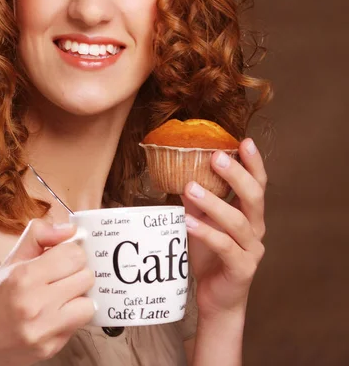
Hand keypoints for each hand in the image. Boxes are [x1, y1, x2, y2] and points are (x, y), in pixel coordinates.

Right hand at [0, 220, 94, 365]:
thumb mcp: (10, 261)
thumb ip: (39, 236)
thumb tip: (70, 229)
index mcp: (23, 276)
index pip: (73, 254)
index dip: (70, 252)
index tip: (62, 256)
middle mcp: (35, 304)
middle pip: (85, 276)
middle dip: (76, 273)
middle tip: (61, 276)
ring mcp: (44, 330)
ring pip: (88, 303)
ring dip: (78, 297)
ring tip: (61, 296)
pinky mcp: (52, 348)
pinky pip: (80, 325)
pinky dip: (72, 317)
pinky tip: (56, 314)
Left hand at [181, 138, 266, 317]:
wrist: (216, 298)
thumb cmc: (210, 255)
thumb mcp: (201, 220)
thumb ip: (197, 199)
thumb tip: (180, 170)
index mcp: (250, 214)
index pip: (258, 184)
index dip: (254, 163)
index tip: (245, 141)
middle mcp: (256, 229)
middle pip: (254, 197)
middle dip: (236, 175)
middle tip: (215, 157)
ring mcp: (251, 250)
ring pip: (237, 222)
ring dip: (213, 202)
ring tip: (190, 187)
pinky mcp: (242, 269)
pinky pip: (224, 246)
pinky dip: (206, 232)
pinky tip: (188, 221)